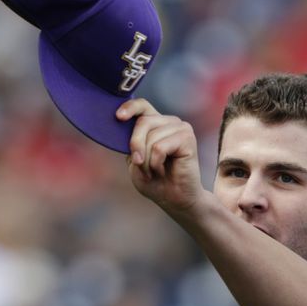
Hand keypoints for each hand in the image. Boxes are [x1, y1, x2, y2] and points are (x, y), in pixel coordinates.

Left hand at [118, 98, 205, 218]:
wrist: (174, 199)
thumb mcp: (135, 160)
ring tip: (155, 172)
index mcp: (156, 124)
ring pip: (151, 137)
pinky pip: (160, 147)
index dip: (129, 108)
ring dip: (147, 161)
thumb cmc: (154, 181)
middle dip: (136, 146)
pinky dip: (156, 163)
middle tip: (140, 165)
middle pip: (143, 122)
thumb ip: (130, 143)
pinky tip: (163, 171)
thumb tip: (122, 125)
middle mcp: (169, 122)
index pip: (142, 106)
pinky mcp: (188, 138)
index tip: (118, 117)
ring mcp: (181, 128)